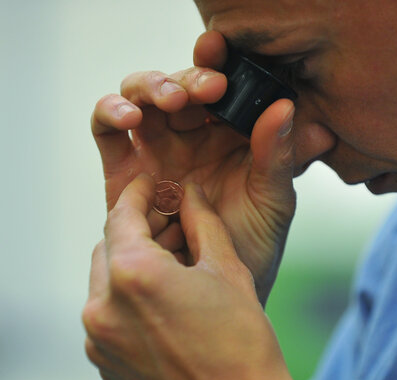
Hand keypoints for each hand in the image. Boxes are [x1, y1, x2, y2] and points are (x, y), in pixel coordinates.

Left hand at [82, 175, 290, 379]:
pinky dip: (127, 301)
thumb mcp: (228, 270)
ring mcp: (100, 342)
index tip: (150, 185)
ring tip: (172, 269)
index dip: (138, 194)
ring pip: (105, 284)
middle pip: (109, 248)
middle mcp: (104, 308)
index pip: (122, 214)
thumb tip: (190, 193)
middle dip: (135, 231)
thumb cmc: (243, 344)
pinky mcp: (106, 367)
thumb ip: (202, 222)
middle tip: (170, 228)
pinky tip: (163, 307)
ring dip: (130, 267)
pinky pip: (108, 318)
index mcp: (134, 275)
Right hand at [91, 31, 296, 304]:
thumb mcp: (273, 201)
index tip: (228, 72)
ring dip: (149, 88)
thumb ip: (280, 157)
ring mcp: (156, 152)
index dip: (219, 68)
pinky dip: (111, 113)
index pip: (220, 88)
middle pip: (177, 87)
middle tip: (208, 90)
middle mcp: (191, 139)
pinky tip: (131, 119)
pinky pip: (107, 130)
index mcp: (229, 137)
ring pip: (139, 98)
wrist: (217, 292)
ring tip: (170, 101)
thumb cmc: (252, 247)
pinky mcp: (123, 172)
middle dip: (188, 80)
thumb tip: (287, 106)